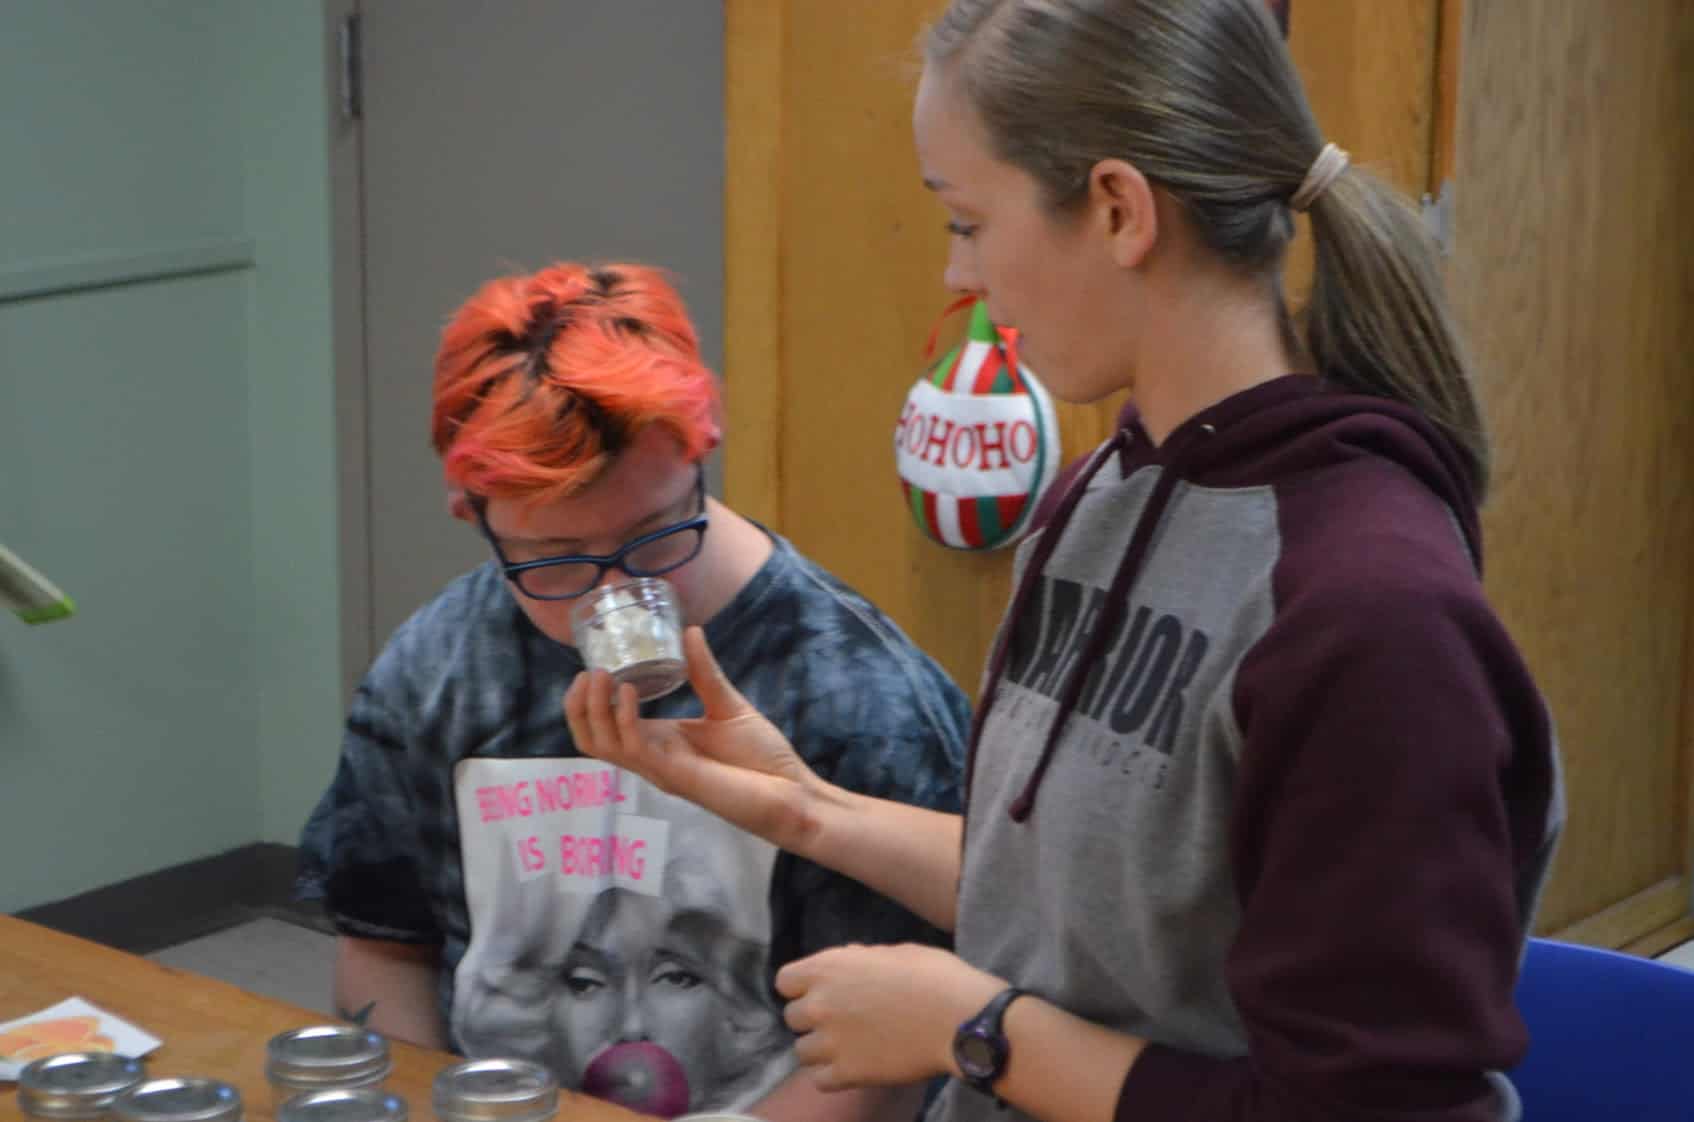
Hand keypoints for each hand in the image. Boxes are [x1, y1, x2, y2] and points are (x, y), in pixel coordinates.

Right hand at [563, 625, 829, 852]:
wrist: (792, 792)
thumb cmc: (762, 757)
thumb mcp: (727, 704)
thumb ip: (704, 672)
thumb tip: (690, 631)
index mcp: (660, 741)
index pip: (606, 726)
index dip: (588, 700)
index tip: (592, 665)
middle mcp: (652, 757)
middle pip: (592, 738)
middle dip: (579, 706)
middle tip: (588, 672)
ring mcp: (660, 769)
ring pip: (603, 745)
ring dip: (594, 710)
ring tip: (601, 676)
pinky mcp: (674, 776)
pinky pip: (634, 750)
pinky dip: (624, 720)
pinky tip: (628, 691)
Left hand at [776, 944, 1004, 1090]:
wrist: (958, 1019)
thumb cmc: (933, 976)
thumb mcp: (893, 953)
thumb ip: (860, 960)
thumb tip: (849, 962)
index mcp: (828, 968)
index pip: (785, 981)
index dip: (801, 987)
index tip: (819, 991)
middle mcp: (821, 1004)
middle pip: (792, 1017)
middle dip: (813, 1018)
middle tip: (840, 1020)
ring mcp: (831, 1042)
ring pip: (801, 1052)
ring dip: (820, 1049)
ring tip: (846, 1046)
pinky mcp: (847, 1073)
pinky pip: (819, 1080)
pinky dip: (832, 1076)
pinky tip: (852, 1066)